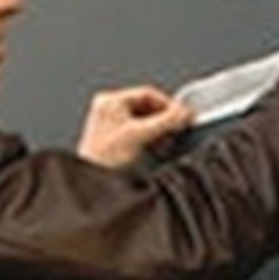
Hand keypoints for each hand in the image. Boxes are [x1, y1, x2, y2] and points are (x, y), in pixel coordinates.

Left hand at [76, 84, 194, 168]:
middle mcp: (107, 112)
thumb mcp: (141, 135)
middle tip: (178, 129)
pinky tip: (156, 153)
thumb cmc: (104, 159)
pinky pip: (138, 137)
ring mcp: (109, 129)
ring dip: (159, 133)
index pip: (148, 94)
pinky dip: (150, 143)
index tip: (183, 115)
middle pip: (147, 109)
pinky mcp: (113, 146)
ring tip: (168, 143)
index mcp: (110, 102)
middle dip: (164, 121)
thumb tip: (186, 113)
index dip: (168, 104)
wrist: (92, 185)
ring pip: (144, 124)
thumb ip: (167, 121)